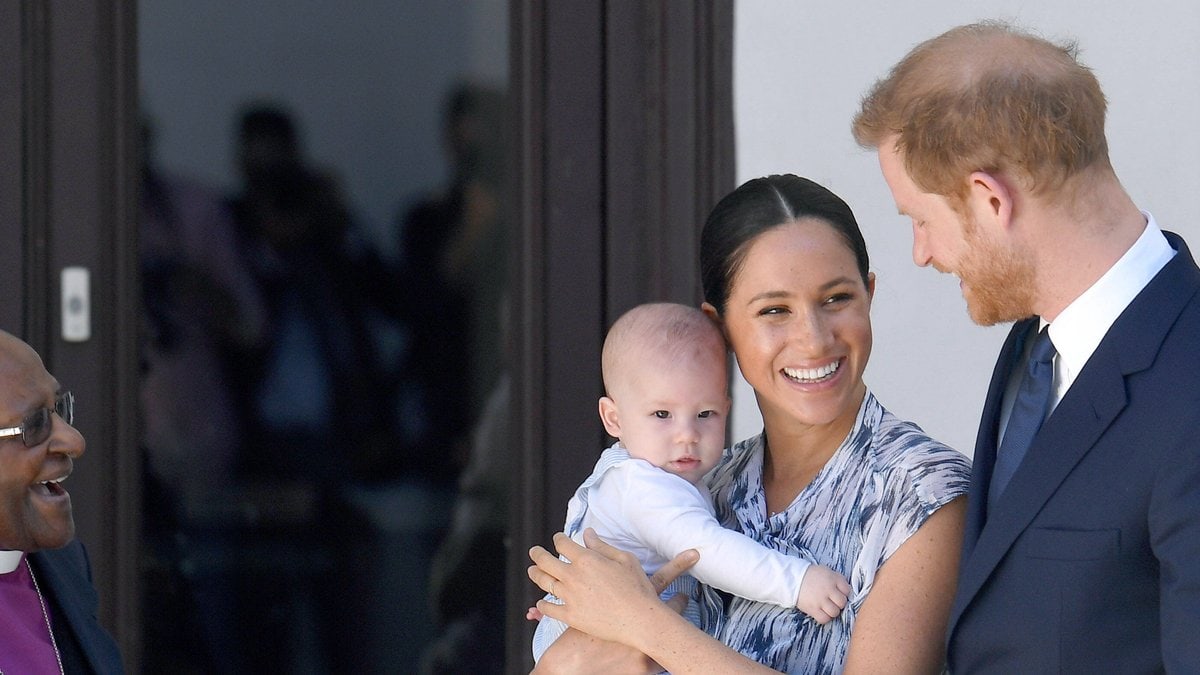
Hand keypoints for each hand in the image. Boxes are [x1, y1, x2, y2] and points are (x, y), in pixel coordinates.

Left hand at [527, 529, 697, 644]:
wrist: (640, 619)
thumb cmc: (637, 588)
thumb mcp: (624, 559)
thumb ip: (602, 546)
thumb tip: (587, 533)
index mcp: (586, 559)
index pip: (563, 544)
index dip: (558, 539)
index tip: (557, 538)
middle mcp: (573, 576)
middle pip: (546, 561)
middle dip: (537, 554)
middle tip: (534, 551)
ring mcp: (570, 597)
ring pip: (544, 582)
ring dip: (535, 574)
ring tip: (532, 571)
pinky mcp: (571, 616)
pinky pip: (549, 609)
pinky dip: (542, 605)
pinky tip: (540, 603)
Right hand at [795, 564, 850, 623]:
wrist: (792, 578)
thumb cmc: (811, 575)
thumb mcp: (826, 571)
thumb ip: (838, 580)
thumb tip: (847, 591)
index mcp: (833, 579)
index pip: (847, 590)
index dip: (844, 593)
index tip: (839, 593)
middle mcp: (828, 590)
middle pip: (842, 602)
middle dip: (839, 603)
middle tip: (833, 601)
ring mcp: (820, 600)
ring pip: (835, 612)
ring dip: (832, 611)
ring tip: (827, 607)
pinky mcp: (812, 609)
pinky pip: (824, 619)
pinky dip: (825, 617)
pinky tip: (822, 612)